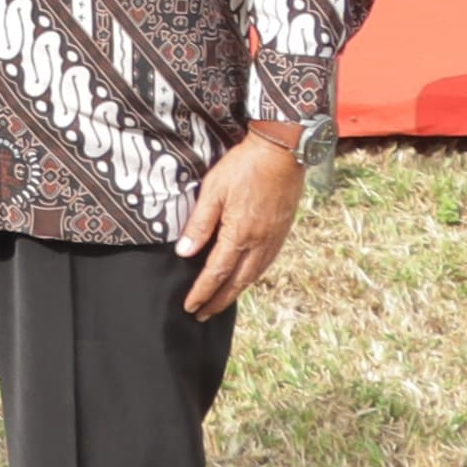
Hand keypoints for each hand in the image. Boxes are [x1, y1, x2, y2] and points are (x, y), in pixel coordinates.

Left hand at [176, 123, 308, 314]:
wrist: (282, 152)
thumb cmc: (244, 167)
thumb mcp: (214, 190)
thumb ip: (200, 223)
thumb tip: (185, 252)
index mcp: (240, 234)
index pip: (217, 272)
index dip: (203, 292)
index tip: (190, 307)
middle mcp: (260, 243)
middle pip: (237, 282)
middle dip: (218, 300)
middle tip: (202, 314)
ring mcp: (274, 240)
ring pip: (253, 276)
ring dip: (235, 292)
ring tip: (220, 302)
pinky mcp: (282, 233)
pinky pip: (265, 264)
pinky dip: (251, 278)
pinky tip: (244, 278)